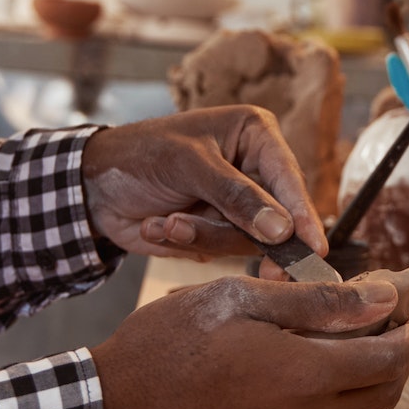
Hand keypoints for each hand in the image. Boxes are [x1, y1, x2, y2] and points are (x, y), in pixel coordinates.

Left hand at [81, 107, 326, 261]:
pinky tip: (159, 225)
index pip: (289, 178)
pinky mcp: (216, 231)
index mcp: (255, 135)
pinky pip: (219, 250)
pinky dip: (187, 241)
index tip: (314, 249)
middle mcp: (253, 169)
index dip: (302, 214)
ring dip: (203, 236)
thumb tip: (282, 230)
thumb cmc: (141, 155)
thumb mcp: (190, 166)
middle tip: (270, 273)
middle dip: (247, 235)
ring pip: (246, 239)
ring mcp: (235, 204)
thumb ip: (236, 197)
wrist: (93, 186)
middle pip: (276, 217)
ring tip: (168, 223)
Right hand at [89, 275, 408, 408]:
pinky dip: (348, 397)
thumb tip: (381, 299)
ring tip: (372, 335)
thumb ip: (315, 302)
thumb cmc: (167, 345)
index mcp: (304, 375)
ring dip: (378, 376)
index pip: (388, 355)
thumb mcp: (238, 301)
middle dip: (405, 351)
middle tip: (407, 316)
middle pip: (385, 389)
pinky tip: (329, 368)